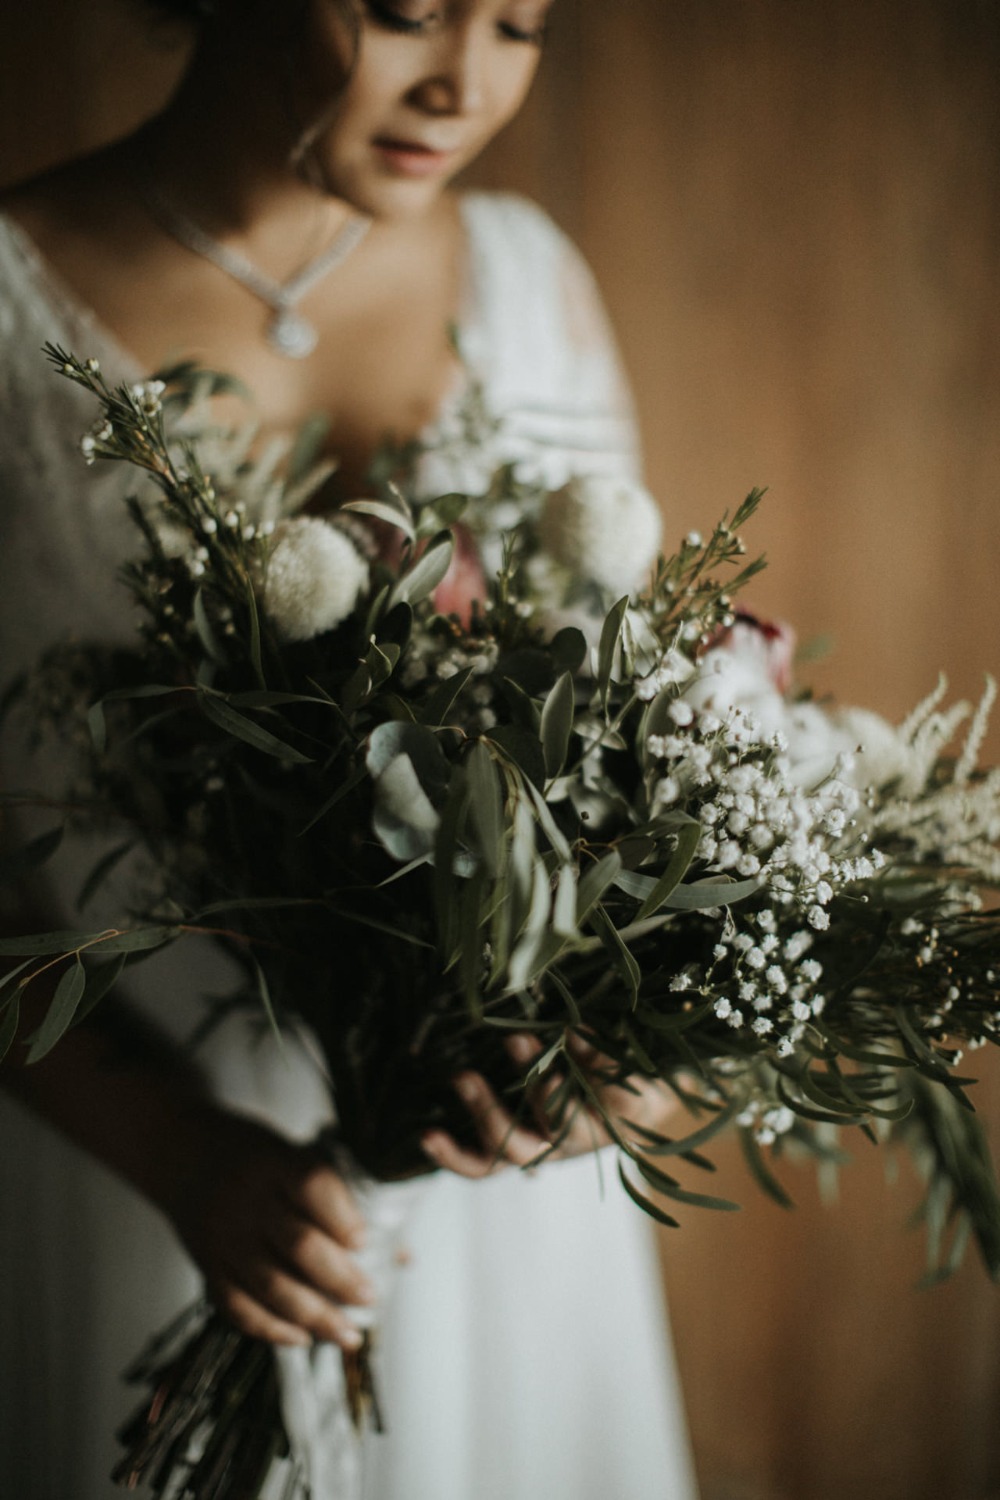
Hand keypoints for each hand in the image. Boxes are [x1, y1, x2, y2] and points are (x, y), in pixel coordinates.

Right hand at [161, 1106, 371, 1348]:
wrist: (179, 1151)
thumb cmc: (252, 1153)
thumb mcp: (291, 1151)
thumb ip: (335, 1196)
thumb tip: (397, 1251)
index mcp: (273, 1161)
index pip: (313, 1186)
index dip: (343, 1217)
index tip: (366, 1242)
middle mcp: (246, 1200)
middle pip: (298, 1245)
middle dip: (340, 1279)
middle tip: (369, 1297)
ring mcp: (223, 1236)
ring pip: (271, 1286)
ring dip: (315, 1316)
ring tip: (348, 1334)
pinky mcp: (207, 1264)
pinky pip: (237, 1306)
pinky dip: (270, 1328)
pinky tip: (301, 1337)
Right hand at [421, 1034, 677, 1179]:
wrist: (655, 1090)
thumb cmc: (585, 1082)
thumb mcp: (546, 1078)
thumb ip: (518, 1066)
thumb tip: (483, 1028)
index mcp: (534, 1145)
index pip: (486, 1164)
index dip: (454, 1157)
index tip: (425, 1135)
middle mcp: (561, 1147)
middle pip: (517, 1149)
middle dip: (486, 1113)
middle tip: (460, 1077)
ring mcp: (595, 1133)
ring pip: (556, 1118)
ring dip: (532, 1079)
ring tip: (514, 1036)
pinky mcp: (629, 1113)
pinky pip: (605, 1082)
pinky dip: (590, 1054)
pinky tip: (574, 1028)